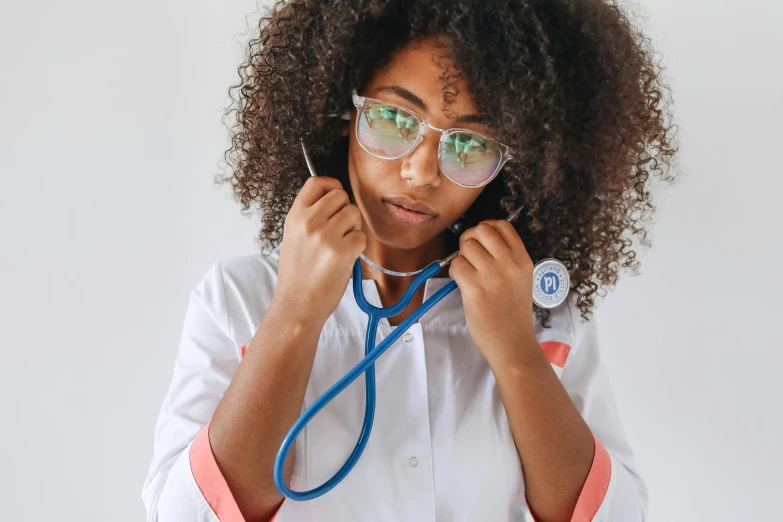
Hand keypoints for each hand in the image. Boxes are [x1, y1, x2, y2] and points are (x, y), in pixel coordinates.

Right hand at [275, 176, 365, 324]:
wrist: (297, 304)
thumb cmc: (298, 274)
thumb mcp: (293, 236)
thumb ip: (310, 216)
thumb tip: (335, 199)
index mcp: (295, 216)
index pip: (316, 182)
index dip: (331, 186)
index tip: (335, 198)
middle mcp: (309, 222)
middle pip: (341, 195)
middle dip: (345, 211)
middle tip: (339, 231)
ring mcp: (326, 236)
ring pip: (354, 214)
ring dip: (354, 228)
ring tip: (341, 245)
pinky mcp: (342, 252)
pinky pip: (361, 237)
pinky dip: (358, 247)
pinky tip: (345, 259)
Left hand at [448, 220, 537, 366]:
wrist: (512, 342)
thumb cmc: (513, 313)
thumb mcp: (520, 279)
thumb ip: (506, 257)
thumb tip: (479, 238)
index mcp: (523, 259)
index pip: (502, 225)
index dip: (485, 228)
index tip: (481, 242)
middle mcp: (509, 263)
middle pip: (481, 231)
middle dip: (470, 240)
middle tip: (469, 257)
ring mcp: (492, 275)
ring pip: (466, 247)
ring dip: (462, 258)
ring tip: (468, 275)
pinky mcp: (475, 288)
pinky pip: (456, 265)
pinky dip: (455, 273)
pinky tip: (464, 285)